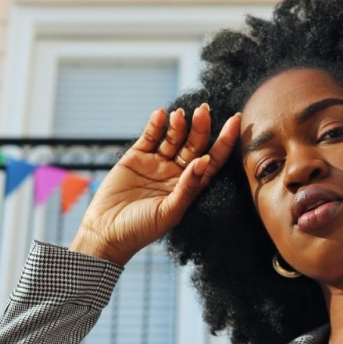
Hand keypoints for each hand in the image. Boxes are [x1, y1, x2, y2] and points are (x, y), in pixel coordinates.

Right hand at [70, 104, 239, 264]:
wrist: (107, 232)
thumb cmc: (141, 229)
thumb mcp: (169, 211)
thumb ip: (188, 187)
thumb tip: (204, 161)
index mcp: (190, 186)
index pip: (212, 159)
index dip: (224, 141)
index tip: (235, 121)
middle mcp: (177, 172)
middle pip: (194, 144)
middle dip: (200, 128)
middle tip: (203, 111)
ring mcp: (157, 163)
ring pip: (173, 138)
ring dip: (178, 125)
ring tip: (179, 115)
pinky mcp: (137, 157)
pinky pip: (149, 137)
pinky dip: (155, 125)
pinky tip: (161, 114)